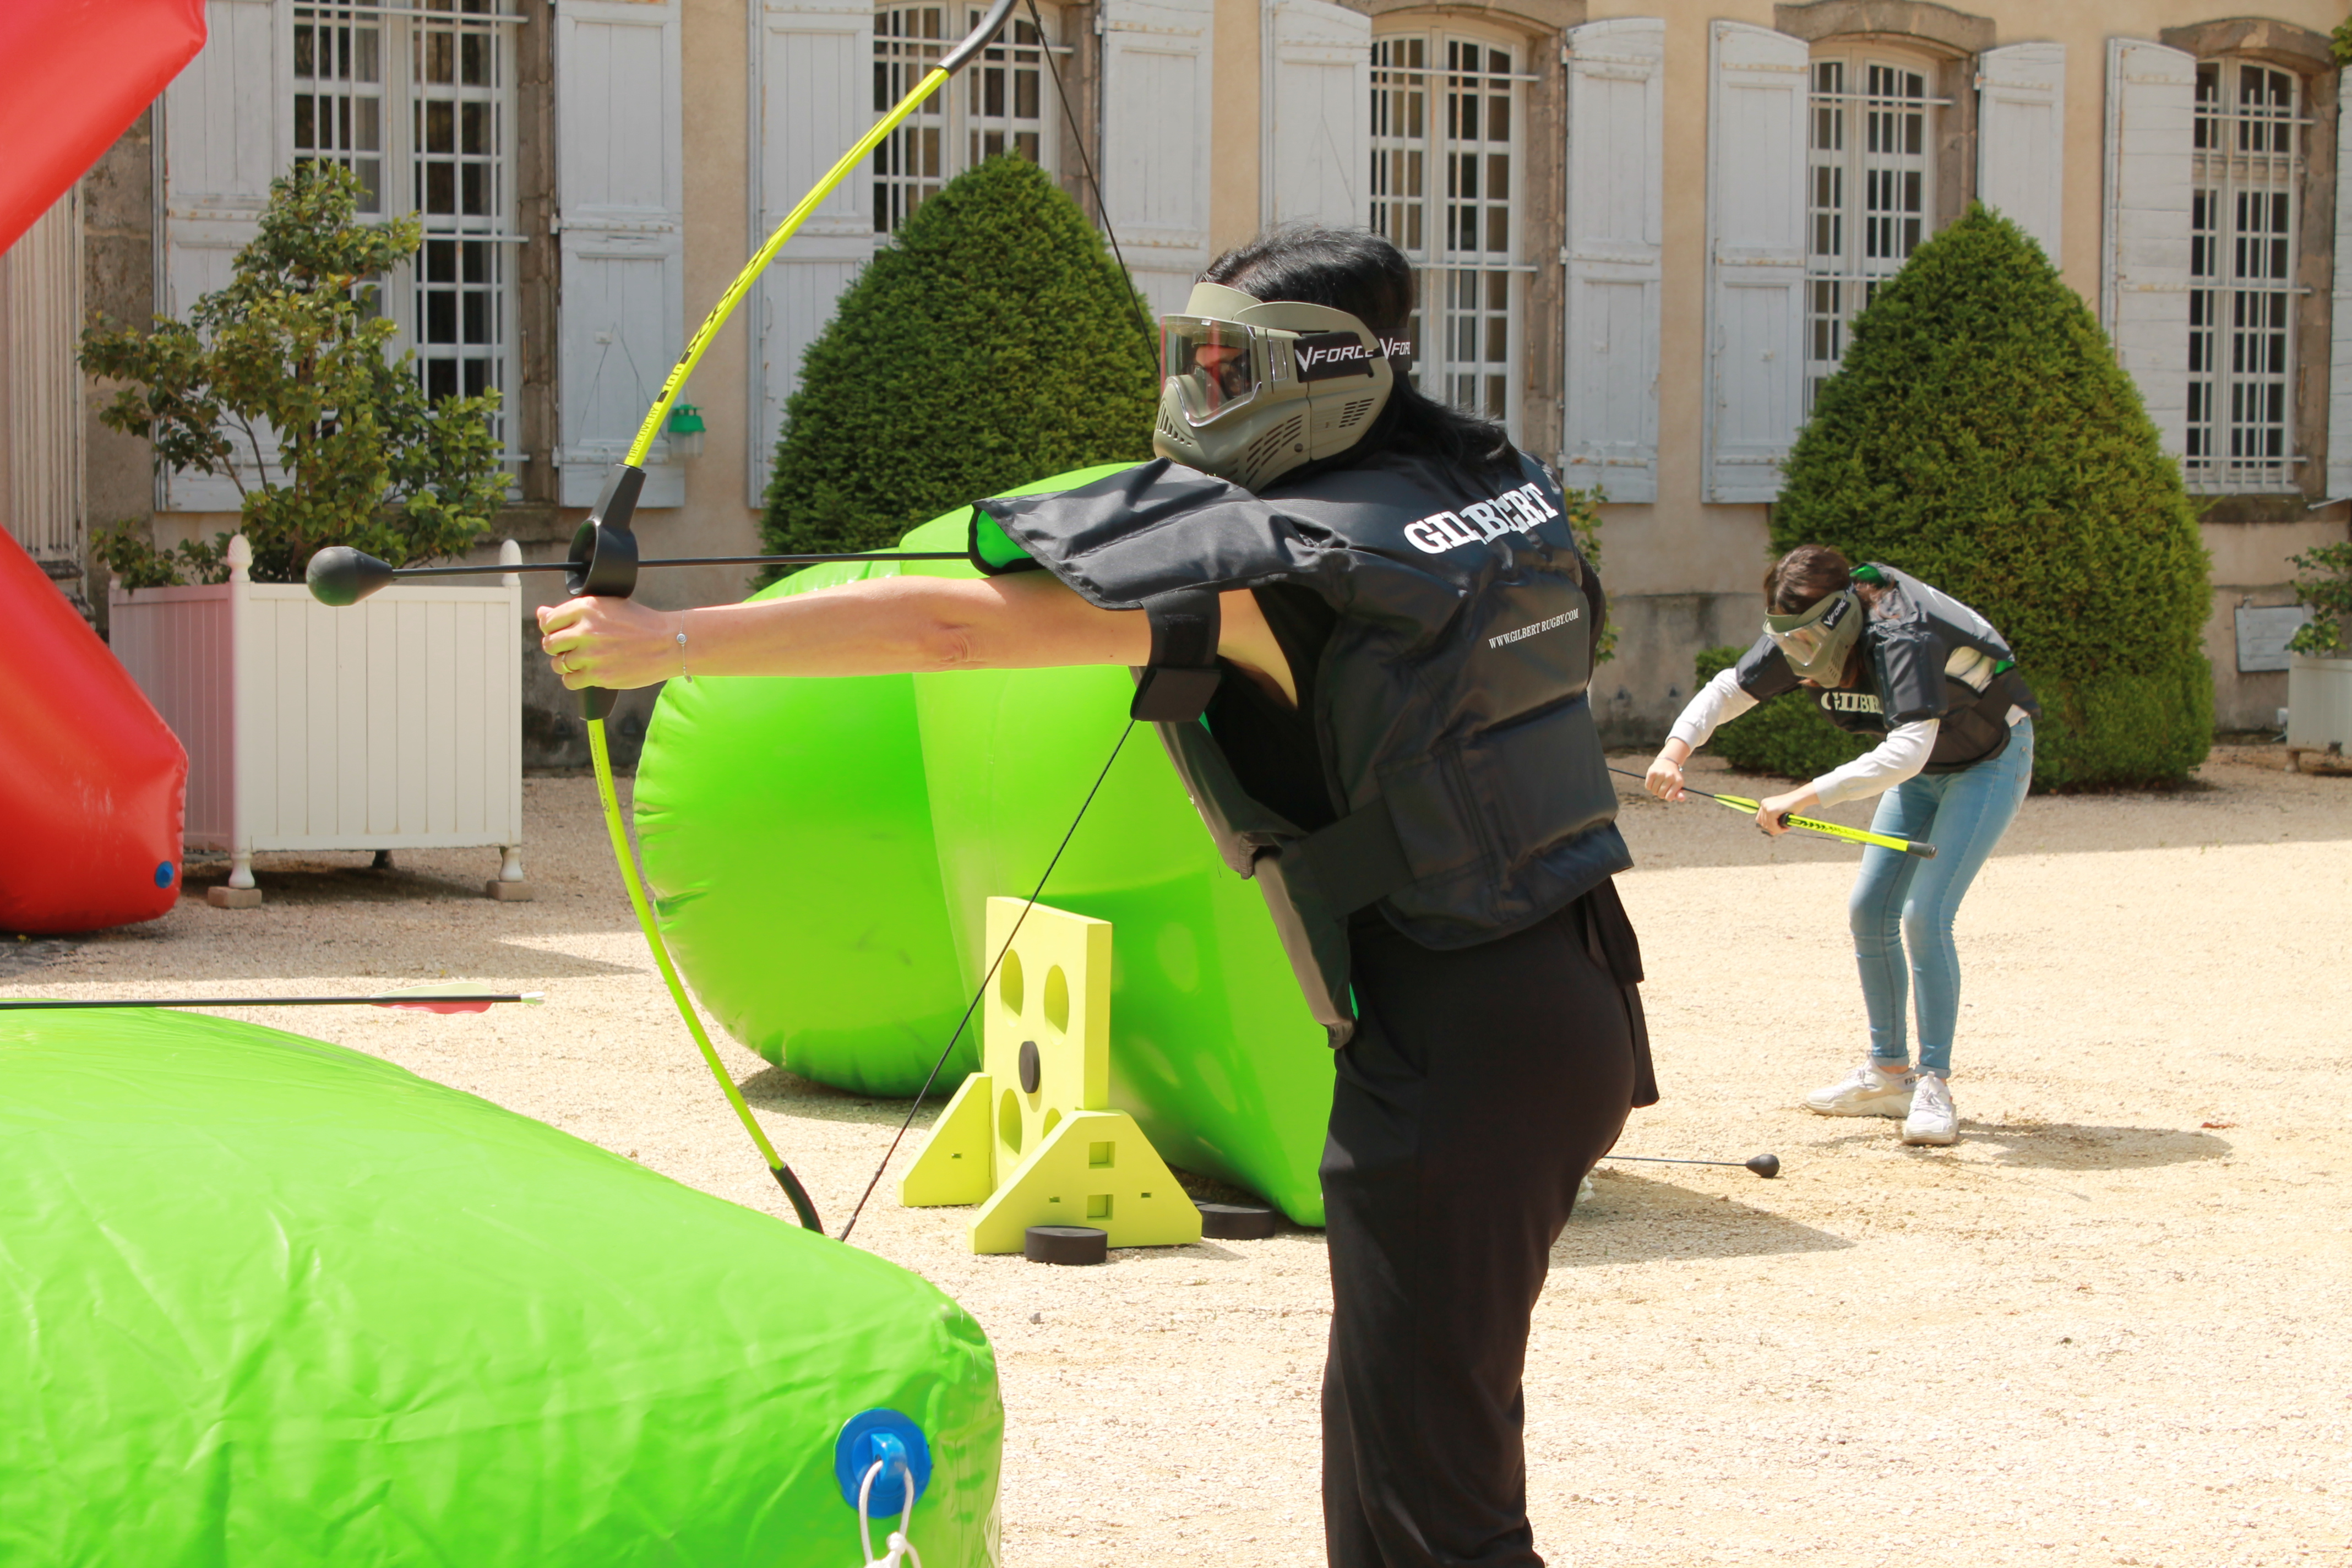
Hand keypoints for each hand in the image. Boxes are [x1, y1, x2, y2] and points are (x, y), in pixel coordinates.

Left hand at [536, 596, 682, 690]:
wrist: (669, 643)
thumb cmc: (641, 623)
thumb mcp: (608, 606)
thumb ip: (574, 611)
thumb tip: (541, 613)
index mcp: (586, 607)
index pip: (548, 621)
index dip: (552, 628)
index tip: (562, 633)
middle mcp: (586, 630)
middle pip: (549, 643)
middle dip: (557, 647)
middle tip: (572, 648)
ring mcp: (591, 655)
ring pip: (558, 663)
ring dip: (565, 664)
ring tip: (582, 661)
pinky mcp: (599, 676)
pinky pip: (570, 681)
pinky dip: (573, 679)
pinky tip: (586, 673)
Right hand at [1644, 753, 1685, 801]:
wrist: (1667, 762)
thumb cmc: (1673, 777)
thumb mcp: (1678, 785)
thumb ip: (1680, 794)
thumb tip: (1682, 799)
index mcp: (1678, 781)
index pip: (1669, 798)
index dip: (1667, 797)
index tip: (1668, 792)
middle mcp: (1670, 777)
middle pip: (1661, 795)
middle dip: (1661, 794)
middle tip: (1663, 787)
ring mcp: (1660, 774)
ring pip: (1654, 791)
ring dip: (1655, 790)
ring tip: (1659, 784)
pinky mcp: (1652, 772)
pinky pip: (1648, 787)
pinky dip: (1649, 786)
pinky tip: (1653, 781)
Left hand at [1754, 789, 1802, 836]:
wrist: (1801, 797)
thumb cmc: (1793, 805)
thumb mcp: (1781, 814)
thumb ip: (1775, 822)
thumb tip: (1771, 833)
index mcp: (1764, 803)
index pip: (1760, 819)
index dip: (1768, 826)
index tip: (1777, 829)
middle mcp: (1764, 804)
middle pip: (1763, 823)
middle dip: (1773, 829)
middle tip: (1783, 829)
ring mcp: (1767, 807)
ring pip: (1769, 826)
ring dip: (1777, 830)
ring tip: (1786, 828)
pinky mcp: (1772, 811)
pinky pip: (1773, 826)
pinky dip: (1779, 829)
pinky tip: (1786, 828)